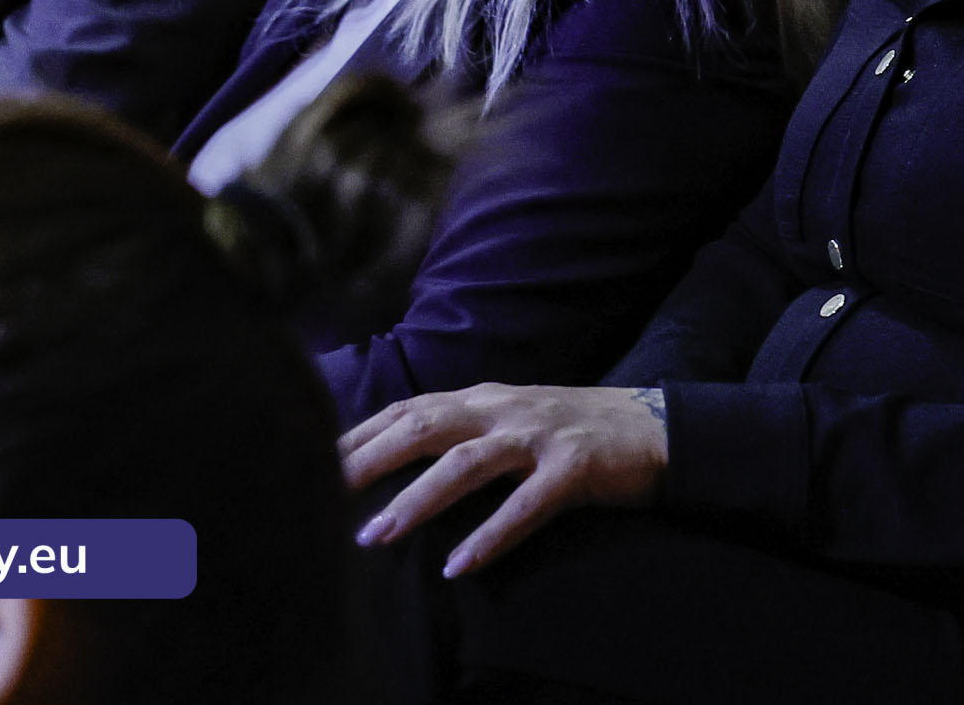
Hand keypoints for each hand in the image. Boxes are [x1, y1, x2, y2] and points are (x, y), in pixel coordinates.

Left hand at [343, 384, 667, 576]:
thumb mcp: (511, 419)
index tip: (306, 459)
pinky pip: (527, 505)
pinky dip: (490, 534)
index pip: (407, 408)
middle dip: (367, 461)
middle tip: (318, 493)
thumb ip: (461, 430)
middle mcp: (505, 409)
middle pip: (423, 425)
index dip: (356, 434)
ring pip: (468, 464)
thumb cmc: (574, 432)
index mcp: (484, 398)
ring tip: (375, 536)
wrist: (657, 426)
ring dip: (417, 499)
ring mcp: (541, 435)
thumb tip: (394, 459)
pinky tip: (459, 564)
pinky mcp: (576, 467)